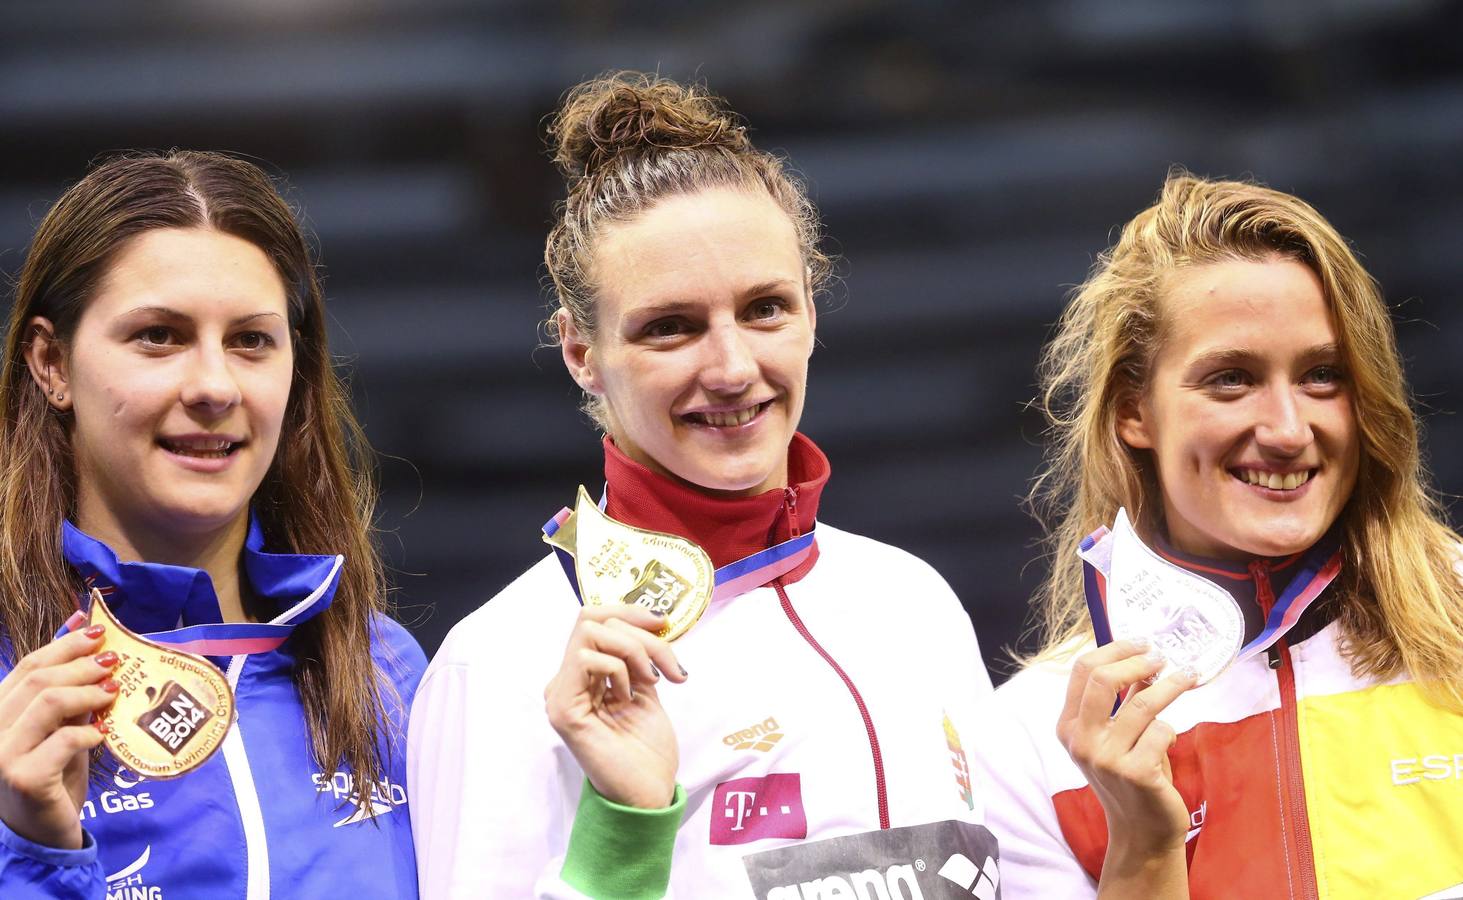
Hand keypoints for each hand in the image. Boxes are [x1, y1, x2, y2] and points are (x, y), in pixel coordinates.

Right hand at [0, 613, 119, 848]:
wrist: (43, 834)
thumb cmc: (54, 775)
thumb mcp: (62, 725)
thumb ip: (68, 688)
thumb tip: (82, 628)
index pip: (27, 667)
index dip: (64, 644)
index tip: (98, 631)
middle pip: (38, 680)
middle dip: (81, 664)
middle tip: (115, 662)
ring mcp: (2, 756)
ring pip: (47, 703)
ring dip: (88, 692)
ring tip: (113, 692)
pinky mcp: (24, 779)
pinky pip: (62, 740)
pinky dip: (88, 732)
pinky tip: (101, 735)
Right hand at [545, 605, 686, 808]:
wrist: (647, 793)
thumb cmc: (648, 749)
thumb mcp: (647, 688)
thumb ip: (639, 656)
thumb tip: (652, 619)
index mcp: (583, 675)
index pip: (592, 619)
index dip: (628, 611)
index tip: (663, 623)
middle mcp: (566, 681)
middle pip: (592, 620)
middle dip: (640, 634)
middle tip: (667, 666)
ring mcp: (560, 694)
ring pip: (590, 633)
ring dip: (633, 650)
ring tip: (653, 682)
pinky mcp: (564, 709)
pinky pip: (587, 660)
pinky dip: (618, 670)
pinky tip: (629, 698)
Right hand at [1056, 640, 1195, 893]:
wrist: (1140, 829)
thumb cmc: (1129, 776)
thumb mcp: (1115, 735)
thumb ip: (1122, 699)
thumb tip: (1143, 658)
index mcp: (1068, 726)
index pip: (1082, 670)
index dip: (1115, 649)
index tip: (1142, 643)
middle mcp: (1080, 741)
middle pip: (1102, 679)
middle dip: (1137, 661)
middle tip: (1161, 656)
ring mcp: (1106, 758)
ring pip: (1141, 702)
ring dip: (1170, 684)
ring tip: (1187, 676)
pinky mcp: (1136, 772)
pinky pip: (1162, 731)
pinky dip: (1171, 729)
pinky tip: (1171, 738)